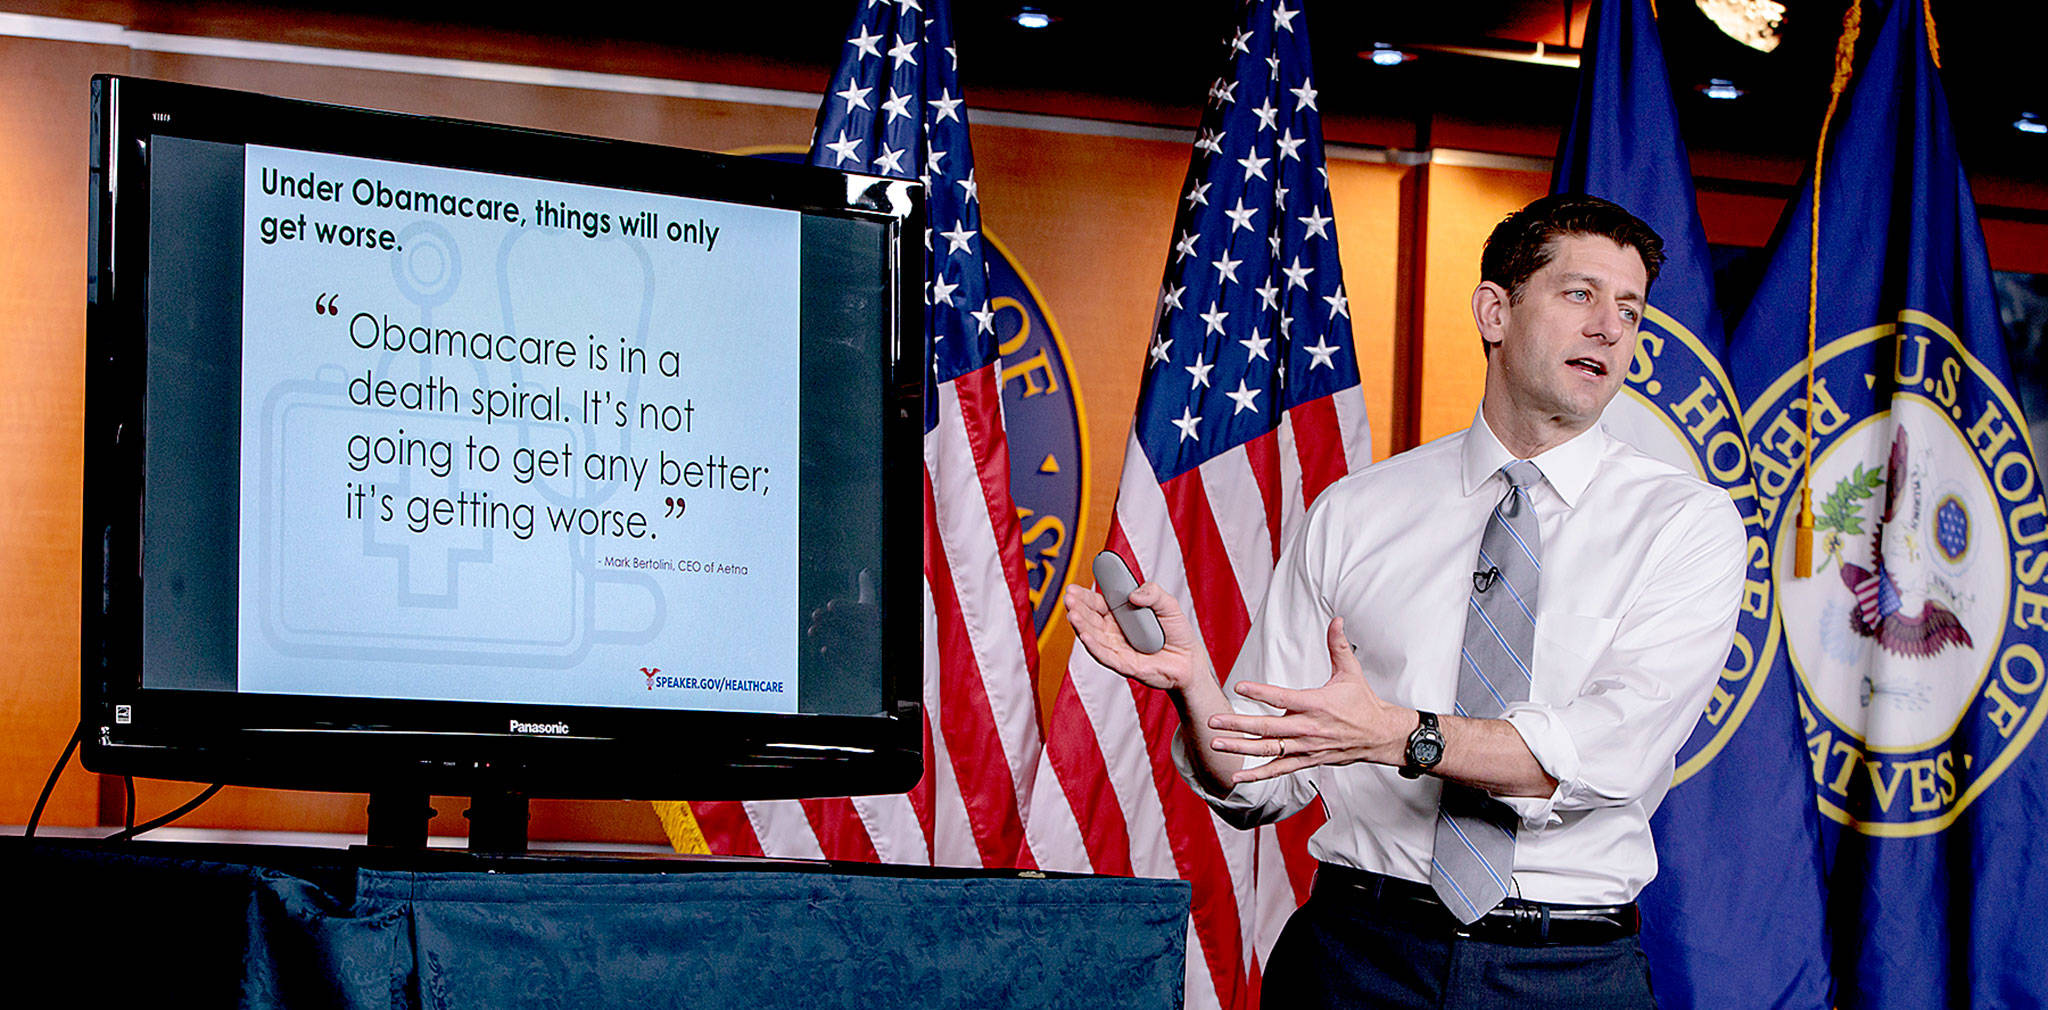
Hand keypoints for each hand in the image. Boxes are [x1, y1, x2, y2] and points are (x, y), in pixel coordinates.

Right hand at [1064, 581, 1200, 691]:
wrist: (1189, 660)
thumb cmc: (1176, 632)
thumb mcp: (1169, 604)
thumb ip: (1154, 593)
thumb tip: (1133, 594)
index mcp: (1120, 614)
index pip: (1097, 603)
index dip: (1083, 596)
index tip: (1072, 589)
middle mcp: (1114, 631)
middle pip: (1091, 619)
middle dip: (1078, 608)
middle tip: (1069, 598)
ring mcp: (1116, 648)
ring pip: (1093, 636)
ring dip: (1081, 626)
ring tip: (1073, 615)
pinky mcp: (1123, 664)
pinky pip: (1105, 655)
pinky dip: (1093, 646)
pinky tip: (1084, 635)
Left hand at [1206, 617, 1407, 783]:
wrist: (1380, 735)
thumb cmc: (1363, 703)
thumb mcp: (1351, 671)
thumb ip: (1338, 645)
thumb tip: (1336, 620)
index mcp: (1316, 704)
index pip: (1283, 698)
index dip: (1260, 693)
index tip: (1238, 686)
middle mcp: (1309, 728)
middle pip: (1268, 728)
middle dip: (1238, 724)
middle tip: (1213, 720)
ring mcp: (1306, 747)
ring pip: (1269, 750)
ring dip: (1241, 748)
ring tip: (1216, 743)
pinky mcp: (1307, 760)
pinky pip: (1279, 770)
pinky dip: (1258, 775)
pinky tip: (1237, 777)